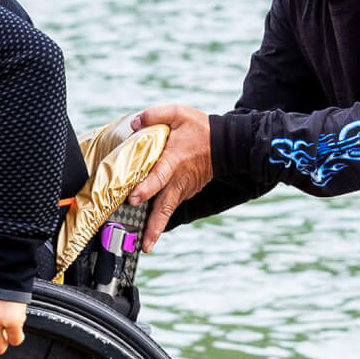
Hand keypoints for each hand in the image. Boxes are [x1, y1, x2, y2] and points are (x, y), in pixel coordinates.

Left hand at [128, 104, 213, 251]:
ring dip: (156, 228)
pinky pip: (170, 205)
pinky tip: (149, 228)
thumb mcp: (178, 114)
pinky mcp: (186, 192)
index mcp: (174, 160)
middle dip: (154, 227)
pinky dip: (161, 217)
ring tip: (145, 245)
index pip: (159, 177)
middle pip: (165, 207)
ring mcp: (184, 188)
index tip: (134, 198)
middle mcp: (179, 180)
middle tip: (145, 245)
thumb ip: (154, 115)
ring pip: (168, 210)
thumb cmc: (200, 128)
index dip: (146, 188)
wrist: (225, 144)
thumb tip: (134, 123)